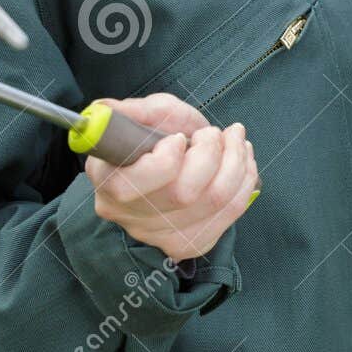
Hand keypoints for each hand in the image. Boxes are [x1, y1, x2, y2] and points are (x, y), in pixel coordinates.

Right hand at [83, 92, 259, 261]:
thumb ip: (135, 111)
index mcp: (109, 181)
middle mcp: (131, 216)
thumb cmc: (154, 137)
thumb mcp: (145, 114)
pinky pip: (231, 212)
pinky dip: (245, 180)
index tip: (180, 138)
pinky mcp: (191, 242)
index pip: (132, 185)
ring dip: (236, 161)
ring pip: (214, 202)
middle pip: (183, 194)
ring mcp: (161, 236)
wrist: (172, 166)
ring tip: (235, 138)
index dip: (165, 158)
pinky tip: (242, 161)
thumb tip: (106, 109)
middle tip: (213, 133)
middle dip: (210, 153)